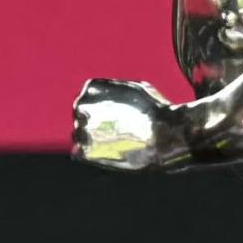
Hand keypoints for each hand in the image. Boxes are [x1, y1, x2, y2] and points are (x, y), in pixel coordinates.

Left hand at [70, 78, 185, 171]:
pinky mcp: (86, 151)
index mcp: (92, 88)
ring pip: (79, 134)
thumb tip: (111, 98)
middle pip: (82, 115)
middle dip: (95, 123)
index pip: (88, 98)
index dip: (101, 108)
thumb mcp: (135, 88)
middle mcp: (81, 106)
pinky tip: (106, 154)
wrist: (162, 135)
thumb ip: (116, 92)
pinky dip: (90, 154)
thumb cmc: (155, 110)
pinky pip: (79, 153)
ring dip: (92, 139)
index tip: (113, 117)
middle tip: (114, 132)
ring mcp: (81, 128)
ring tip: (115, 144)